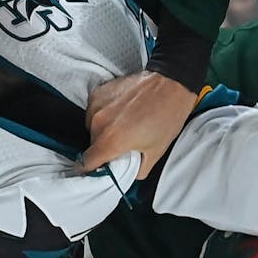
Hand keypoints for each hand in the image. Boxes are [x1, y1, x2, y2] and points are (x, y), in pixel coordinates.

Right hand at [81, 71, 197, 179]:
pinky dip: (103, 114)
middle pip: (91, 145)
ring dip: (103, 130)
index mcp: (111, 140)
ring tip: (123, 125)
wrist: (171, 84)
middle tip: (122, 144)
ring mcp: (97, 105)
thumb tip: (128, 173)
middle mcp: (99, 123)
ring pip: (91, 127)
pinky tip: (120, 112)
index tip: (98, 168)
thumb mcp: (157, 152)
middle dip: (103, 148)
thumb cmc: (167, 116)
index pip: (86, 163)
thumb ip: (138, 170)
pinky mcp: (99, 92)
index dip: (91, 169)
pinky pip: (94, 111)